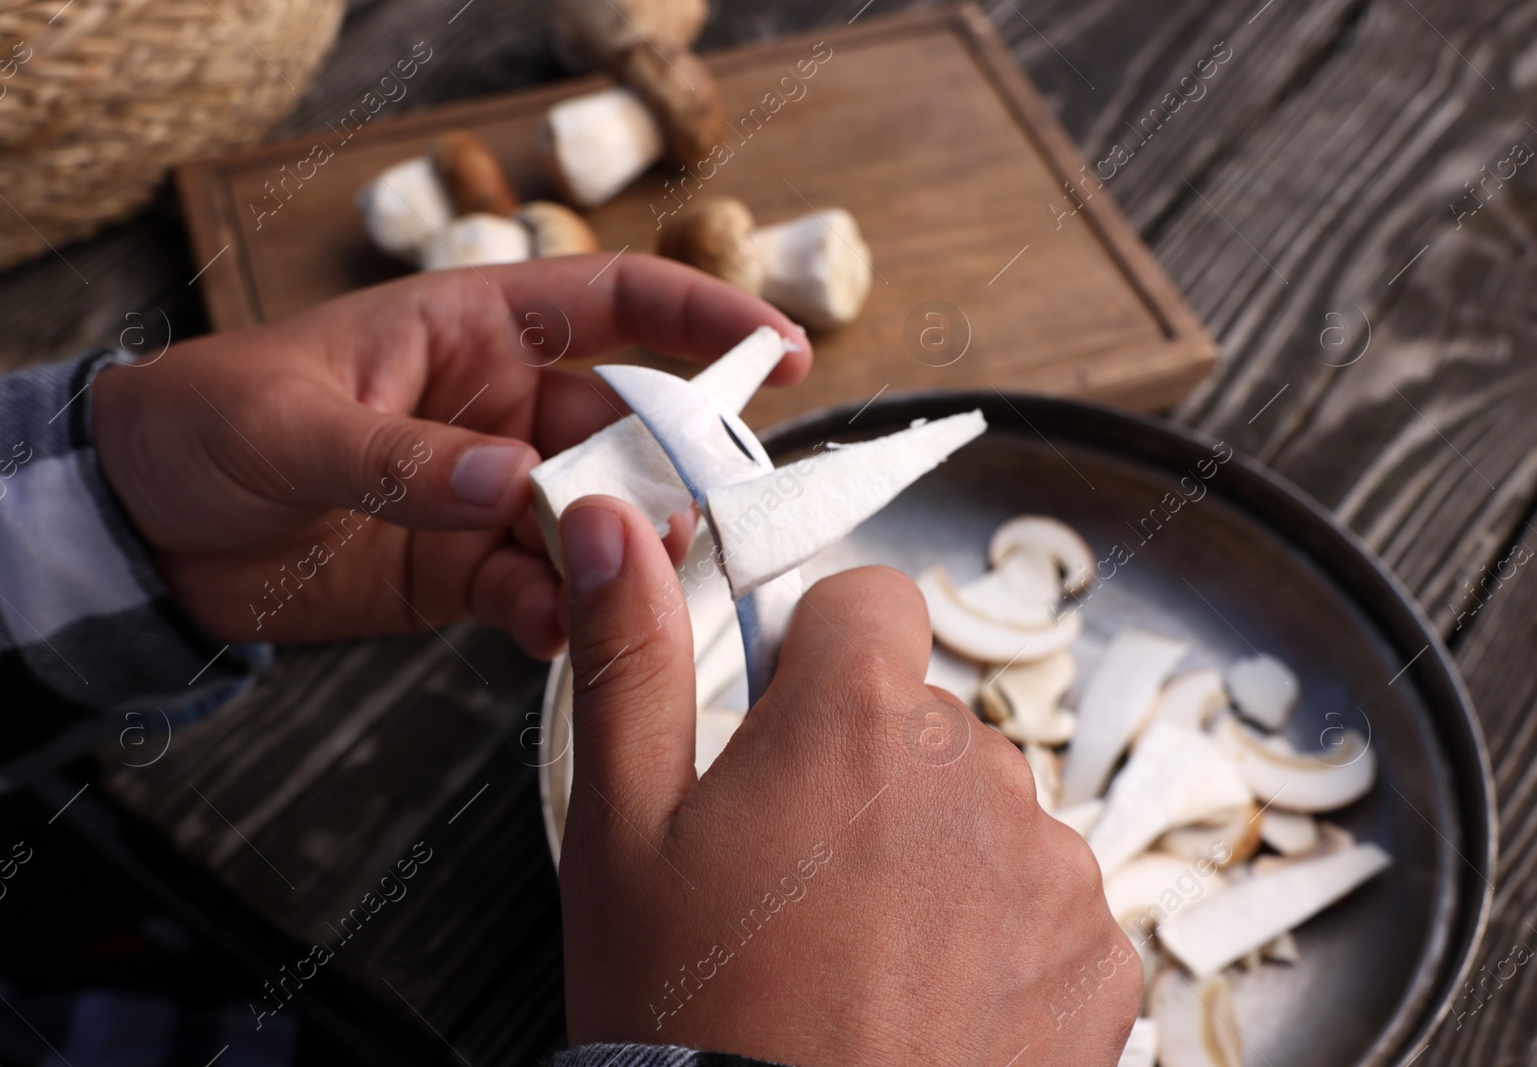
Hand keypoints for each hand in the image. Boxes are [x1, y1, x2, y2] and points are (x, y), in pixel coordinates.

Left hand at [91, 255, 808, 656]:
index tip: (780, 354)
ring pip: (592, 524)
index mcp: (471, 330)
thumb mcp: (293, 425)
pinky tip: (551, 635)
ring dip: (617, 560)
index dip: (704, 319)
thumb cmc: (204, 423)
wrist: (140, 528)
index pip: (614, 304)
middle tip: (693, 528)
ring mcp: (487, 496)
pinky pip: (536, 594)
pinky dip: (554, 618)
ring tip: (625, 596)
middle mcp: (500, 411)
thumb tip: (513, 483)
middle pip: (624, 434)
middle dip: (669, 478)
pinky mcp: (463, 573)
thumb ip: (406, 458)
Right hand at [557, 497, 1141, 1065]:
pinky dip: (994, 930)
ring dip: (931, 849)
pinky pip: (1043, 897)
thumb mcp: (622, 827)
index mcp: (856, 719)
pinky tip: (922, 997)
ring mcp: (1050, 869)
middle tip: (790, 870)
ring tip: (854, 949)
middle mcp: (974, 775)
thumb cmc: (694, 1016)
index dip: (816, 648)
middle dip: (862, 764)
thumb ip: (626, 655)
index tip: (782, 711)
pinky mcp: (1099, 958)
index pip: (869, 600)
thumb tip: (605, 526)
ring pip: (981, 807)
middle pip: (919, 715)